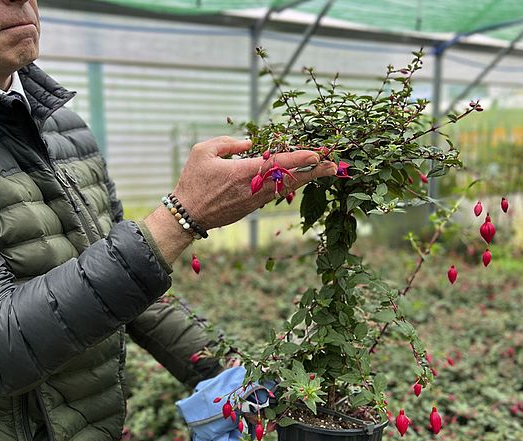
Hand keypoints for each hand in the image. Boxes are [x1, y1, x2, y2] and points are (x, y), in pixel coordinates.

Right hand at [173, 136, 336, 229]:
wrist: (188, 215)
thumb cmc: (193, 181)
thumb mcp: (202, 152)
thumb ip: (227, 143)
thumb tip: (249, 143)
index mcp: (243, 173)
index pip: (278, 164)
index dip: (300, 159)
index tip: (318, 154)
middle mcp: (254, 189)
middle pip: (291, 179)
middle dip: (314, 172)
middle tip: (334, 165)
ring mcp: (254, 201)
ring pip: (286, 189)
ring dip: (305, 179)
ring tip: (322, 171)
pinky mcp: (251, 209)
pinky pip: (275, 195)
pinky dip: (289, 187)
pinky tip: (298, 181)